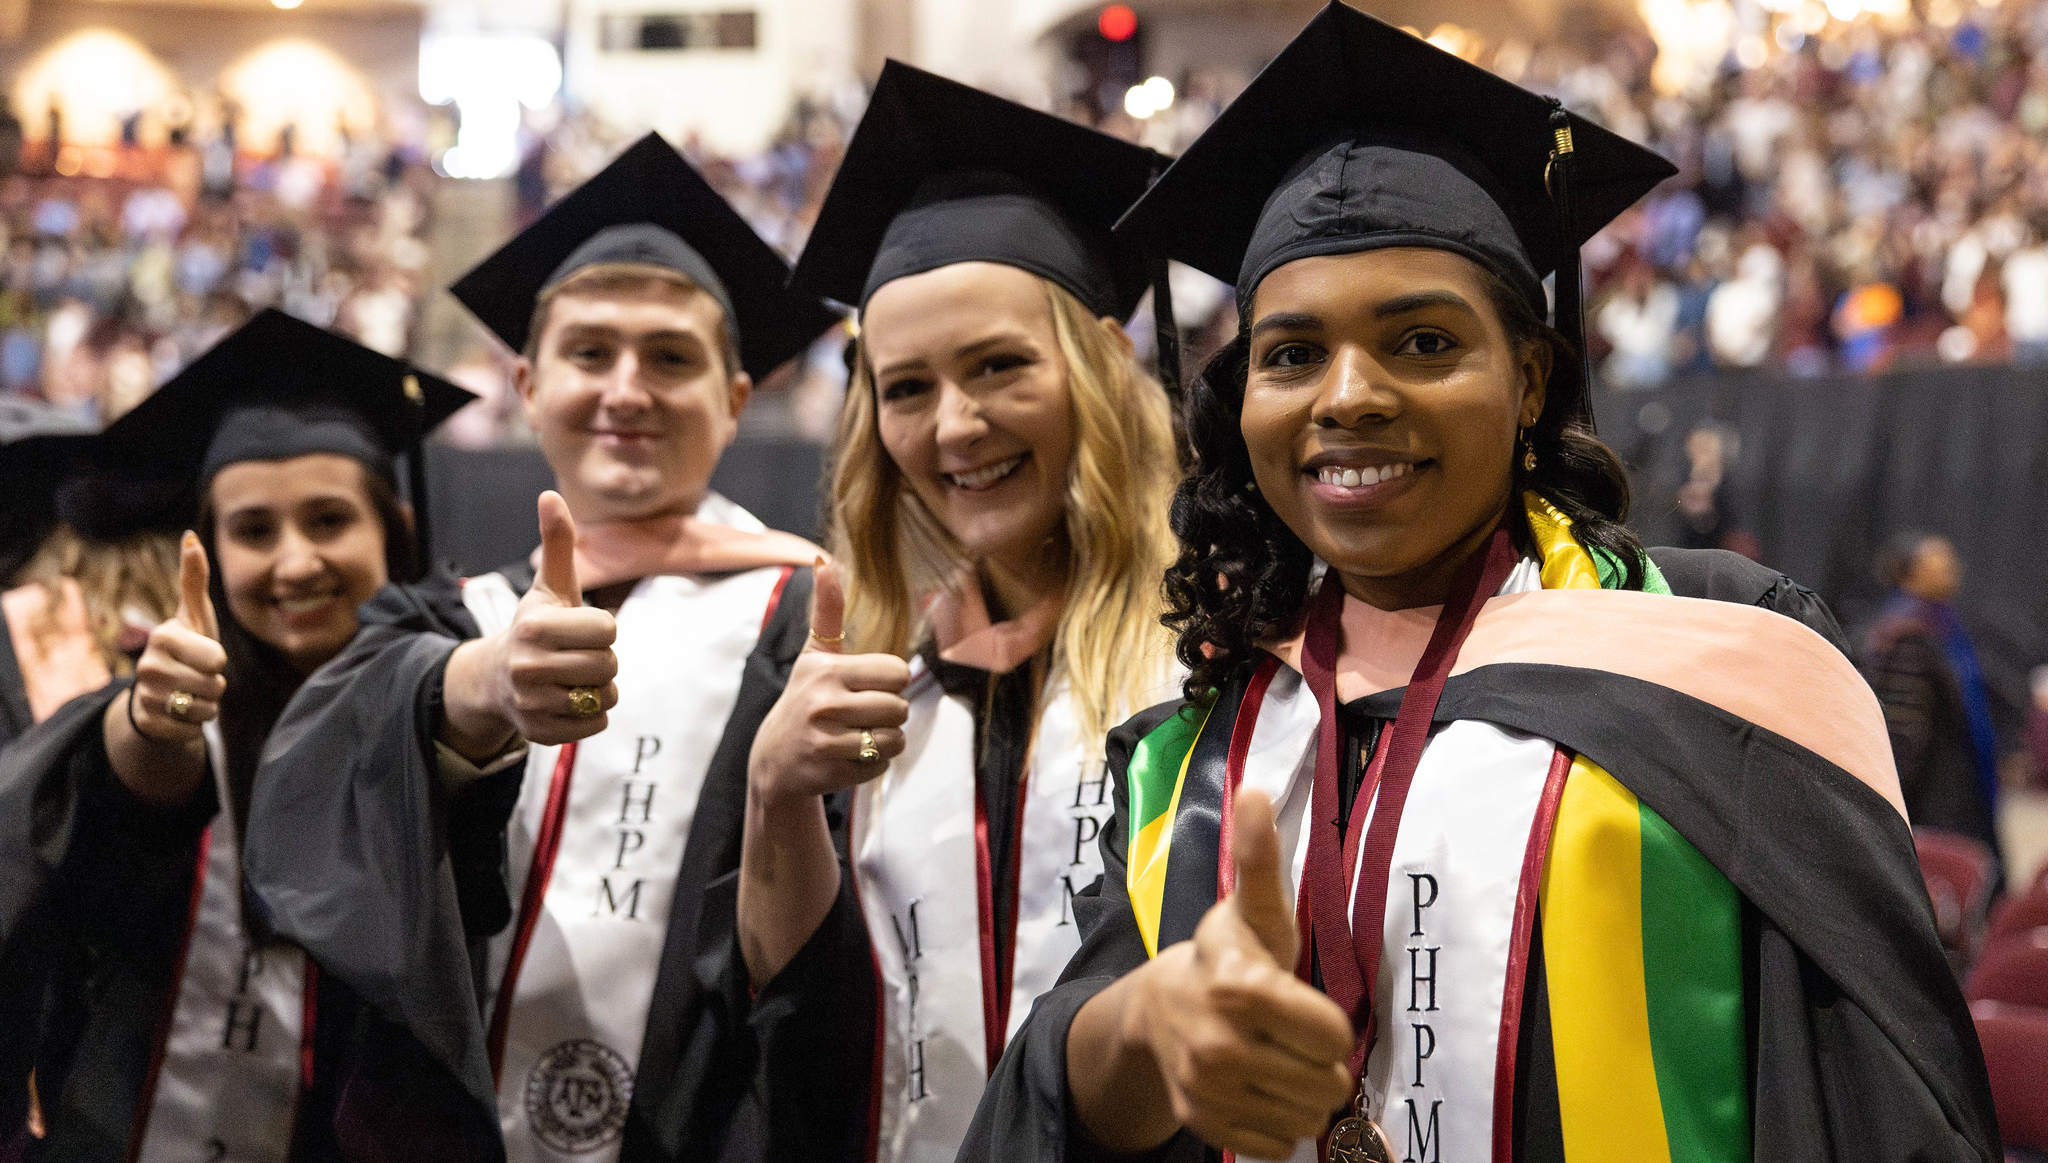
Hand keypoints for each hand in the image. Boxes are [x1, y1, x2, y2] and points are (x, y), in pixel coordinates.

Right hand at [129, 532, 226, 747]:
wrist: (159, 690)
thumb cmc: (186, 646)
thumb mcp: (194, 615)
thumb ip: (194, 578)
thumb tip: (191, 536)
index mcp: (163, 638)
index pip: (217, 659)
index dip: (218, 659)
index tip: (202, 654)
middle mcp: (148, 667)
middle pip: (215, 686)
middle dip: (215, 684)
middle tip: (198, 676)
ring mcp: (145, 698)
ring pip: (206, 710)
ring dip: (207, 705)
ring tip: (190, 692)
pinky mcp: (149, 724)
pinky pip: (193, 730)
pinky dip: (194, 725)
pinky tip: (180, 712)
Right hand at [492, 491, 618, 745]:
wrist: (496, 679)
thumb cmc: (535, 627)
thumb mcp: (549, 586)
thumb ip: (557, 543)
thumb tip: (551, 494)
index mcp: (535, 626)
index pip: (608, 630)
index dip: (601, 629)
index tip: (579, 629)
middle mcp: (528, 665)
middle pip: (609, 665)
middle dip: (603, 659)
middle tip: (577, 656)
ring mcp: (531, 702)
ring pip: (605, 697)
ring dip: (599, 688)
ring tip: (573, 678)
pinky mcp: (539, 732)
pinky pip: (596, 726)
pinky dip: (592, 716)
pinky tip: (568, 701)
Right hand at [747, 558, 910, 803]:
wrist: (774, 758)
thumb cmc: (805, 698)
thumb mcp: (814, 655)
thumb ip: (827, 610)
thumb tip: (823, 560)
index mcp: (827, 671)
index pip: (898, 673)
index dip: (891, 682)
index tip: (869, 686)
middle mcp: (823, 704)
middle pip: (899, 708)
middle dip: (889, 714)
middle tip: (862, 715)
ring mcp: (825, 741)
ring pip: (894, 740)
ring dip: (885, 741)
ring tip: (858, 735)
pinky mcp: (829, 773)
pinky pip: (880, 767)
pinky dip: (872, 765)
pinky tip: (847, 757)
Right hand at [1132, 789, 1353, 1159]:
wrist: (1156, 1011)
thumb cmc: (1225, 956)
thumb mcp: (1252, 909)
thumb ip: (1261, 858)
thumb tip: (1256, 789)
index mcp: (1241, 989)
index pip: (1332, 1036)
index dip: (1328, 1024)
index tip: (1306, 1008)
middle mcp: (1221, 1046)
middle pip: (1326, 1084)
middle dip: (1320, 1064)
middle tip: (1294, 1039)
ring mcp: (1210, 1090)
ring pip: (1306, 1118)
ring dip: (1302, 1095)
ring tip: (1278, 1062)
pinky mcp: (1204, 1123)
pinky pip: (1276, 1144)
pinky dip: (1276, 1123)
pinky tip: (1259, 1089)